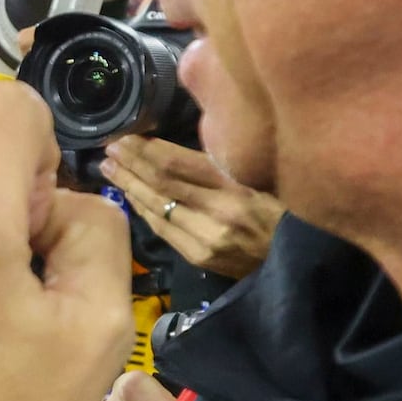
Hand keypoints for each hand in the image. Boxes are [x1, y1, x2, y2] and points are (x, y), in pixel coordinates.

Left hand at [101, 135, 283, 279]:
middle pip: (163, 183)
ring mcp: (206, 238)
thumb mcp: (259, 179)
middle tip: (109, 147)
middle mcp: (219, 212)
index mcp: (237, 186)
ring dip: (129, 185)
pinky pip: (162, 228)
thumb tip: (176, 147)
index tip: (127, 136)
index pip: (180, 164)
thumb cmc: (281, 213)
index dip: (148, 149)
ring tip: (108, 167)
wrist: (293, 264)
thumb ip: (222, 166)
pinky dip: (142, 209)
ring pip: (157, 207)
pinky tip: (128, 194)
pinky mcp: (198, 257)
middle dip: (132, 163)